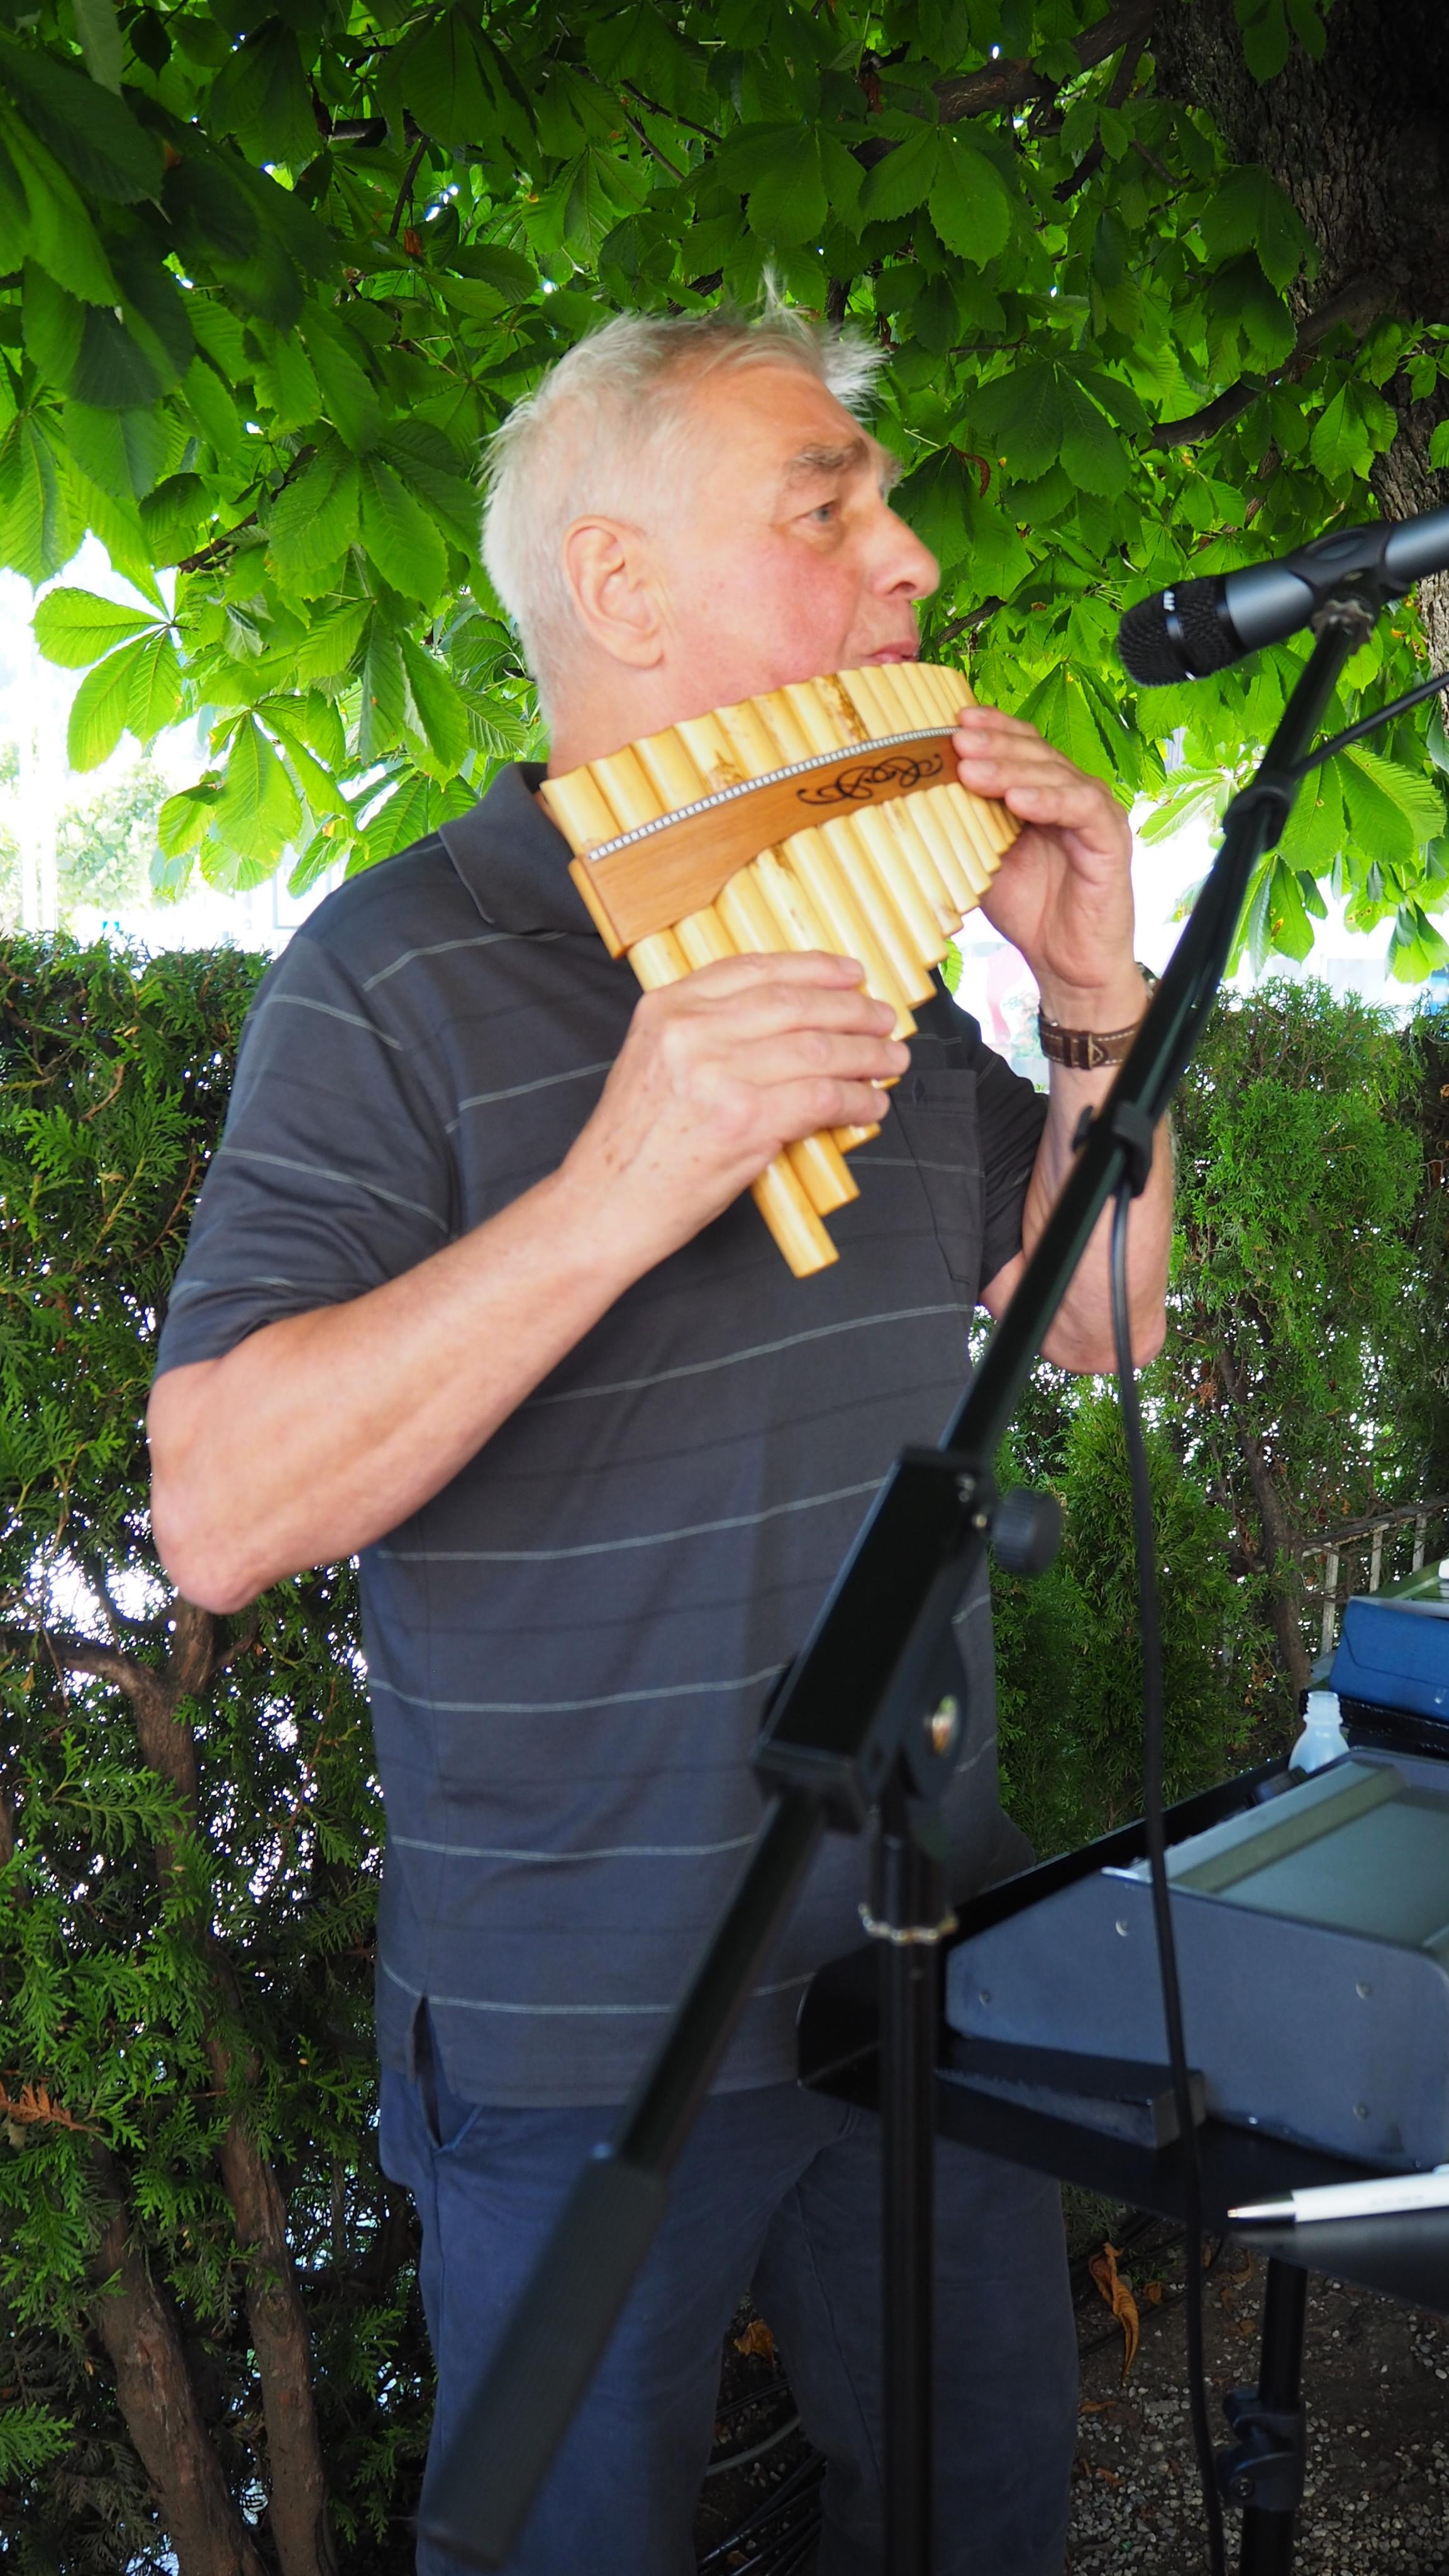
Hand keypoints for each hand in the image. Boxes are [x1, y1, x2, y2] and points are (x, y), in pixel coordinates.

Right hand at [558, 951, 907, 1264]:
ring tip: (891, 1060)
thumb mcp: (653, 1062)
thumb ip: (706, 1033)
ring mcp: (720, 1074)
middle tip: (885, 1019)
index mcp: (667, 1008)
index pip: (755, 969)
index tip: (849, 974)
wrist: (605, 1204)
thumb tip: (788, 1026)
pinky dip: (857, 1101)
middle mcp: (693, 1031)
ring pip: (819, 1049)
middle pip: (797, 1005)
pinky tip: (870, 1105)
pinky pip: (823, 1098)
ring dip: (867, 1055)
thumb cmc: (632, 1145)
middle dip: (853, 1011)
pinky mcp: (746, 1121)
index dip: (813, 968)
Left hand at [949, 702, 1140, 1023]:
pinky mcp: (1111, 839)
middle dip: (994, 743)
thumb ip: (967, 825)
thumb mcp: (984, 859)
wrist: (1066, 962)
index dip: (991, 728)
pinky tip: (1017, 799)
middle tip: (957, 740)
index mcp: (1044, 792)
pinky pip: (1081, 808)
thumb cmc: (1029, 909)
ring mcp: (1095, 813)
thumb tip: (916, 795)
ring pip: (1055, 774)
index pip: (1020, 745)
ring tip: (973, 768)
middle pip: (1035, 752)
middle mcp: (1073, 793)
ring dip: (1011, 768)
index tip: (952, 722)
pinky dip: (1048, 800)